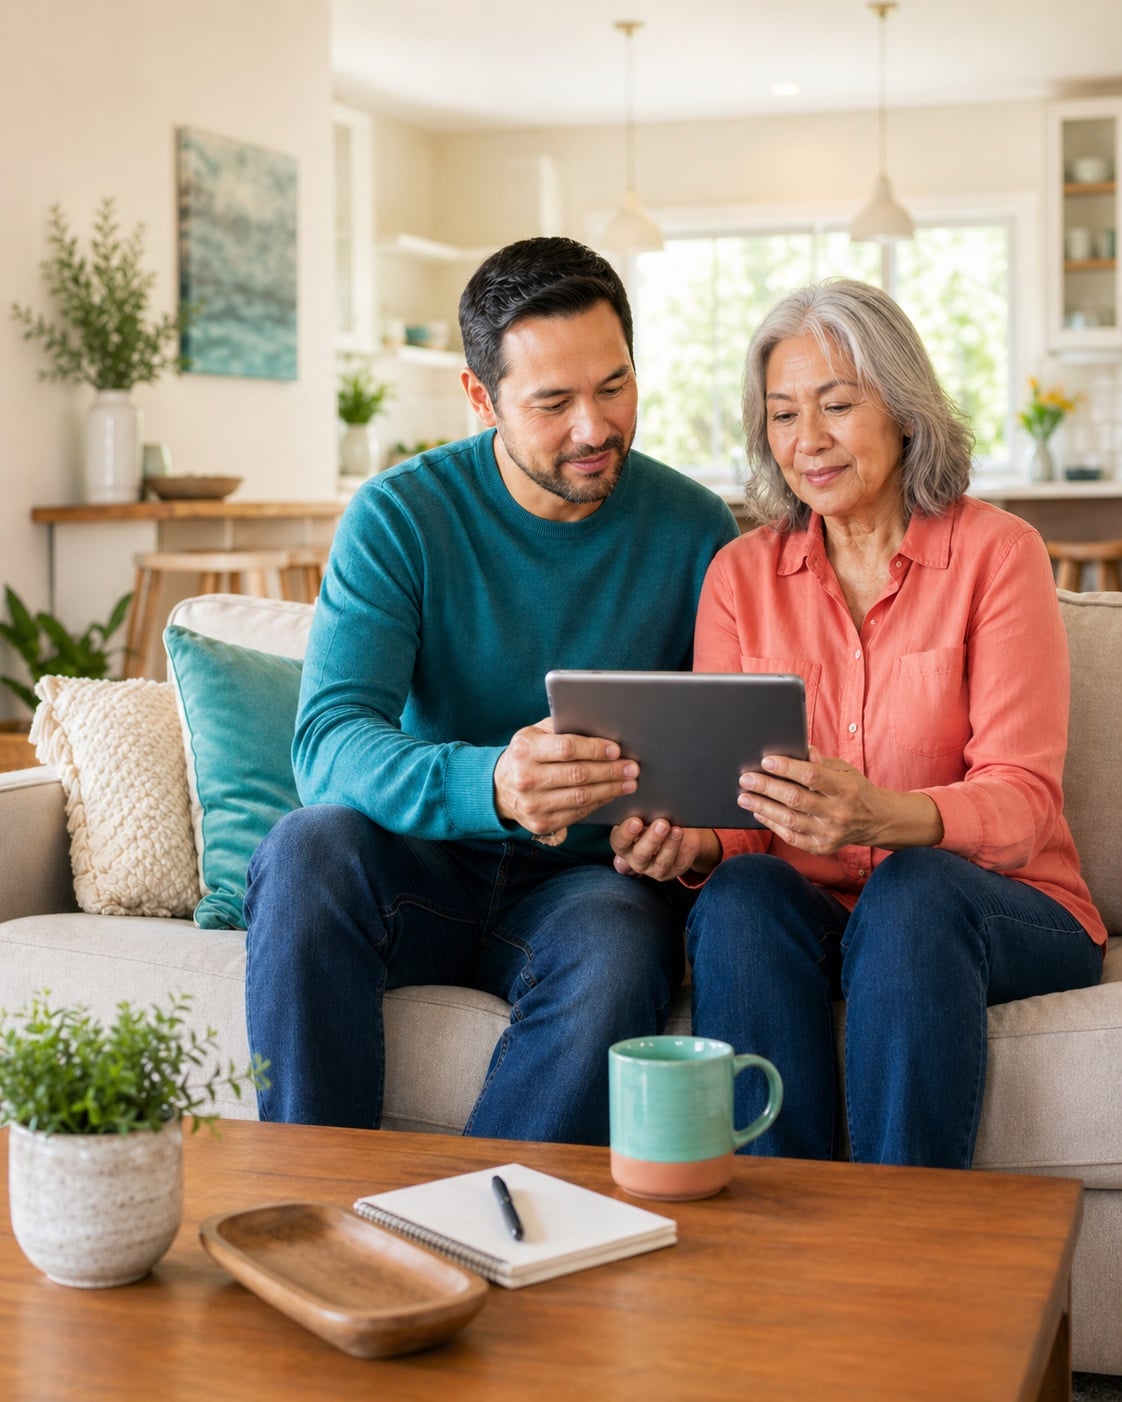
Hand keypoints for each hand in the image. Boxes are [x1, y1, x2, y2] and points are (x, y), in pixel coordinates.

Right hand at [494, 718, 639, 840]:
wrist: (500, 789)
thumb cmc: (526, 755)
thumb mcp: (534, 734)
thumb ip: (560, 728)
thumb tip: (599, 725)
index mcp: (524, 750)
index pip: (566, 748)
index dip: (595, 749)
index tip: (616, 749)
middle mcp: (526, 778)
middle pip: (578, 774)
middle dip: (610, 771)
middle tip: (632, 767)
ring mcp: (532, 804)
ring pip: (581, 797)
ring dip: (610, 789)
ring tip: (629, 782)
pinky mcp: (540, 823)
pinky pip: (577, 814)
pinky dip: (598, 803)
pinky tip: (611, 795)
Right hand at [609, 818, 719, 881]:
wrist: (676, 831)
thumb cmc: (653, 819)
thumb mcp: (644, 815)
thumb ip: (639, 813)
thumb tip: (643, 804)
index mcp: (624, 844)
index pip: (619, 842)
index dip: (626, 833)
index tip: (636, 821)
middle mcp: (636, 859)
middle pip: (640, 854)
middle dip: (651, 839)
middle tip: (661, 823)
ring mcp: (654, 868)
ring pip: (661, 861)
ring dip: (669, 844)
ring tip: (676, 829)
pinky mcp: (673, 870)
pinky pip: (678, 862)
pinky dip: (681, 848)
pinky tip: (681, 835)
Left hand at [737, 747, 941, 853]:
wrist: (877, 821)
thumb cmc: (855, 790)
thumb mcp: (845, 770)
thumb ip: (821, 761)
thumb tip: (798, 747)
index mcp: (846, 788)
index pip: (812, 776)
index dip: (787, 767)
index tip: (766, 760)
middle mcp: (838, 812)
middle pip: (796, 799)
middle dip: (767, 787)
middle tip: (746, 778)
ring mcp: (830, 833)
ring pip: (790, 820)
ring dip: (763, 807)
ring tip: (744, 796)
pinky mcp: (822, 847)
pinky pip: (792, 837)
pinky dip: (772, 824)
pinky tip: (759, 812)